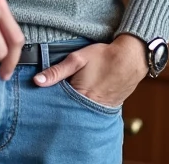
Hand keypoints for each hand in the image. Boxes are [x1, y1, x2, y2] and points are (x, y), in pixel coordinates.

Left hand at [32, 34, 148, 105]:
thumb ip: (56, 71)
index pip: (56, 105)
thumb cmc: (103, 57)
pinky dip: (83, 106)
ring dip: (71, 106)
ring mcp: (100, 110)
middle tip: (49, 99)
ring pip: (78, 111)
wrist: (131, 59)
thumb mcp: (76, 60)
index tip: (39, 99)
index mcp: (79, 97)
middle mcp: (89, 108)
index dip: (47, 101)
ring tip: (65, 98)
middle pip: (67, 111)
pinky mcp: (107, 108)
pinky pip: (90, 110)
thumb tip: (37, 81)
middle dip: (58, 106)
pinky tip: (80, 98)